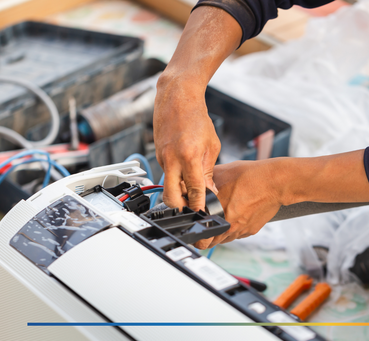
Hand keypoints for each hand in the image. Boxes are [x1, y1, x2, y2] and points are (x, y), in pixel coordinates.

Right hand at [153, 75, 220, 210]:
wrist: (176, 98)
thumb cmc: (196, 118)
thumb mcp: (211, 145)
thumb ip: (208, 170)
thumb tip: (209, 190)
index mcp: (189, 156)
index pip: (194, 189)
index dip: (199, 205)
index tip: (203, 214)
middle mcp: (171, 159)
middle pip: (170, 197)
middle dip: (179, 208)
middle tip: (191, 210)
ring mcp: (162, 158)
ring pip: (167, 185)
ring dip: (178, 192)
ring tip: (192, 191)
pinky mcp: (157, 156)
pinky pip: (166, 173)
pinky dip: (175, 178)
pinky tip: (185, 172)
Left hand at [193, 160, 281, 248]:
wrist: (275, 182)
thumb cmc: (250, 176)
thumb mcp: (220, 173)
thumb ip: (204, 182)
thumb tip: (192, 183)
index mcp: (217, 214)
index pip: (201, 236)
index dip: (196, 234)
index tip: (195, 230)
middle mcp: (229, 226)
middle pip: (211, 242)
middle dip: (206, 237)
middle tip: (204, 228)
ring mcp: (241, 230)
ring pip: (224, 239)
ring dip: (219, 234)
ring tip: (220, 220)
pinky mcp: (251, 230)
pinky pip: (238, 234)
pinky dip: (234, 229)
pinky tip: (235, 216)